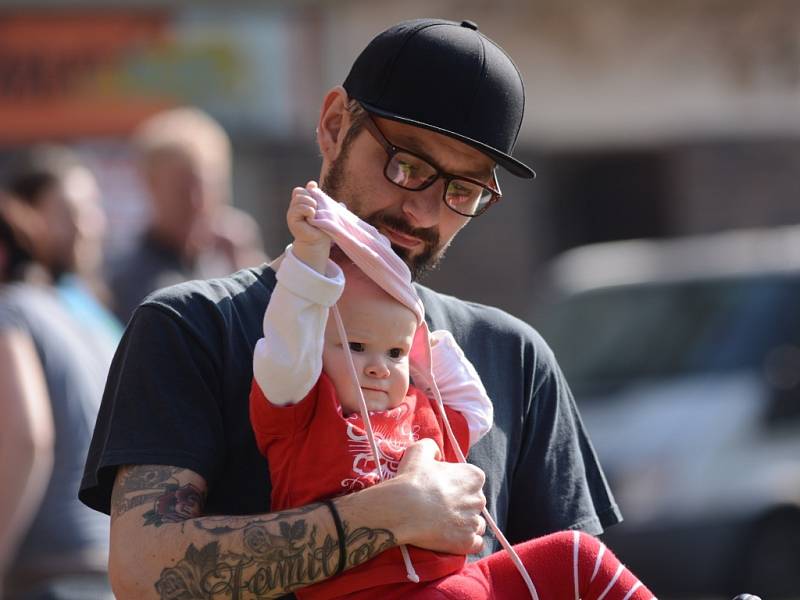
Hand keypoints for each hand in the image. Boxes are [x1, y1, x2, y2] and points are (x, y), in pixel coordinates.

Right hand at [287, 183, 328, 247]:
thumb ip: (320, 198)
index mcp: (302, 204)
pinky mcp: (291, 219)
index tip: (316, 191)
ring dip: (311, 204)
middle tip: (317, 209)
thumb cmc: (323, 227)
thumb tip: (312, 184)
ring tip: (315, 214)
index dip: (310, 189)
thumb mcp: (324, 210)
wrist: (318, 242)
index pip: (301, 190)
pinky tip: (312, 217)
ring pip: (299, 198)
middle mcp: (295, 207)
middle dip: (311, 197)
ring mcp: (292, 212)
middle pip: (300, 191)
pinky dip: (308, 210)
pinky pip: (299, 208)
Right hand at [382, 438, 486, 553]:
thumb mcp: (419, 450)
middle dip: (462, 504)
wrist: (402, 510)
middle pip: (474, 502)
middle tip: (440, 506)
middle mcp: (479, 499)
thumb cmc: (412, 479)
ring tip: (444, 523)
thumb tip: (437, 454)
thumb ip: (432, 446)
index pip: (472, 480)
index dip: (457, 484)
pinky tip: (452, 537)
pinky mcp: (468, 542)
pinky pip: (475, 543)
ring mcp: (474, 522)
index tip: (442, 488)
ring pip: (475, 523)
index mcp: (474, 476)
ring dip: (464, 524)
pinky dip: (466, 541)